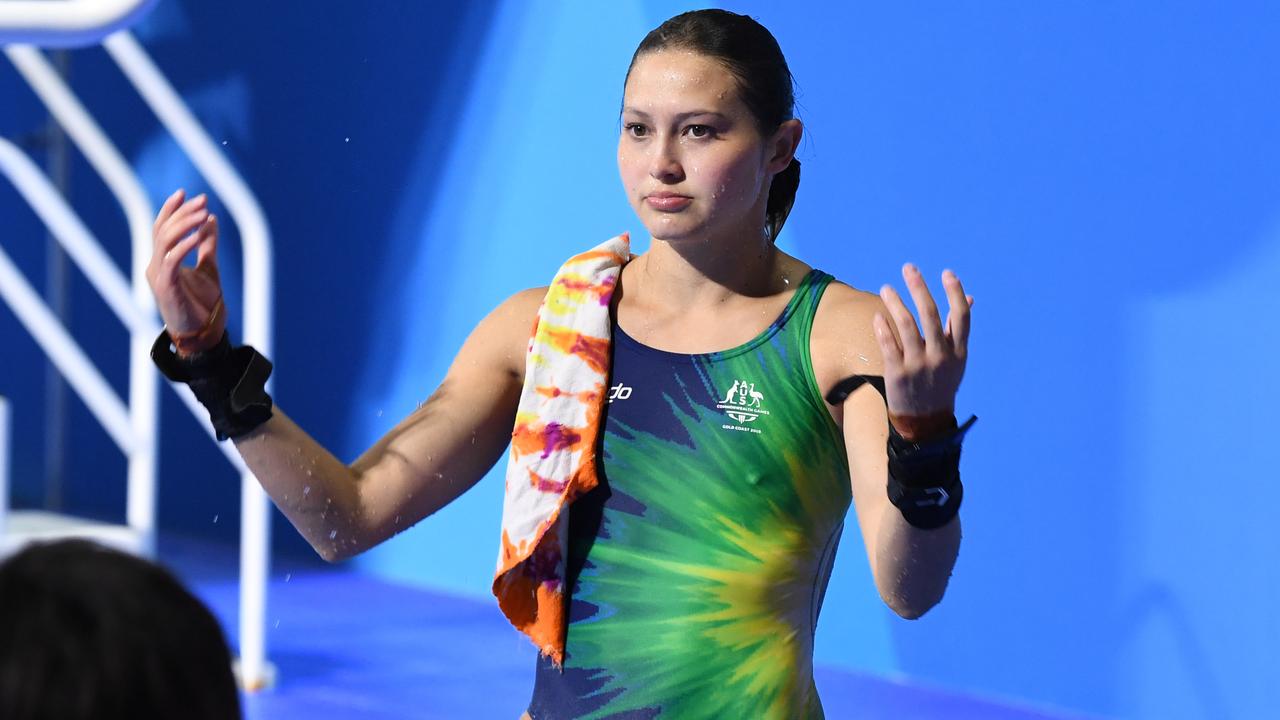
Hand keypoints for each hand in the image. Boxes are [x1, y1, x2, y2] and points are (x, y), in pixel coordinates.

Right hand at [145, 189, 225, 351]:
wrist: (203, 334)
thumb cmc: (202, 304)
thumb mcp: (209, 267)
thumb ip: (207, 244)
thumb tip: (210, 218)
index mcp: (162, 261)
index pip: (161, 228)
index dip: (171, 209)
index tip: (185, 193)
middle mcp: (155, 266)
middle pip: (162, 230)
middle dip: (182, 213)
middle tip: (202, 200)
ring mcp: (158, 277)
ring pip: (164, 241)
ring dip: (184, 225)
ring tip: (202, 214)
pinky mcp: (165, 288)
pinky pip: (171, 261)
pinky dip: (184, 246)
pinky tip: (198, 236)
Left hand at [873, 263, 972, 427]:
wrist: (925, 421)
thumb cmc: (940, 383)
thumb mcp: (955, 359)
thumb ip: (956, 328)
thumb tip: (968, 298)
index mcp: (958, 351)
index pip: (960, 316)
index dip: (954, 292)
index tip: (946, 272)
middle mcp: (940, 357)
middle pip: (930, 314)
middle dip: (919, 287)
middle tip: (908, 268)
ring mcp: (919, 365)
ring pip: (906, 326)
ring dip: (895, 302)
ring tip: (887, 287)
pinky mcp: (898, 373)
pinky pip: (888, 344)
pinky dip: (883, 327)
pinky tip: (878, 314)